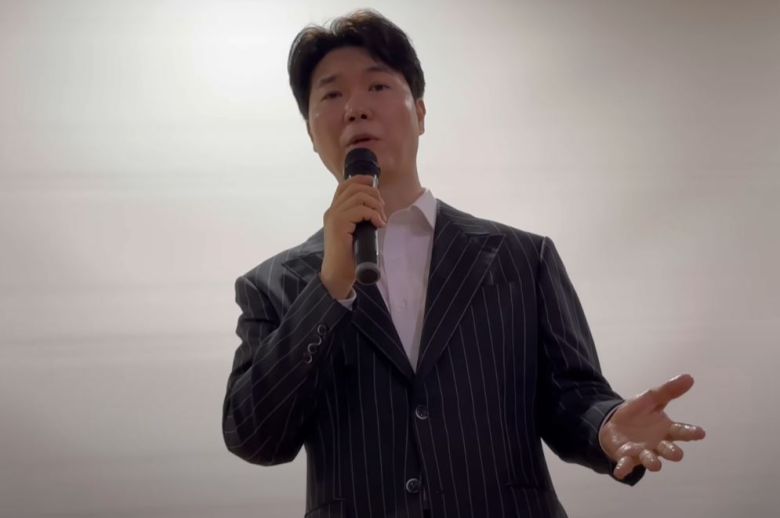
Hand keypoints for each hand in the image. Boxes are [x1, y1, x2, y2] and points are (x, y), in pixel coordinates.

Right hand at [320, 175, 386, 298]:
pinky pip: (361, 210)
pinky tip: (379, 224)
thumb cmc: (348, 256)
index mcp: (334, 211)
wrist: (337, 274)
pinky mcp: (339, 224)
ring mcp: (334, 217)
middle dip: (373, 194)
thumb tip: (376, 207)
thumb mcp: (355, 232)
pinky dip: (374, 215)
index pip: (345, 186)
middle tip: (381, 209)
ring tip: (381, 218)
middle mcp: (331, 211)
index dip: (361, 179)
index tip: (374, 183)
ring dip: (375, 205)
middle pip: (354, 187)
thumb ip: (359, 219)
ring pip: (359, 196)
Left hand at [599, 373, 705, 479]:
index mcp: (666, 429)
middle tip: (677, 454)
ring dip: (652, 462)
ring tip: (655, 464)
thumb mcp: (652, 398)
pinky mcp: (626, 456)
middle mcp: (657, 444)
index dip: (690, 432)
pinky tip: (619, 471)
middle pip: (668, 449)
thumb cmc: (638, 413)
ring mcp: (642, 451)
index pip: (681, 431)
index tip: (700, 433)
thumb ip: (669, 391)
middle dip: (672, 452)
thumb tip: (689, 377)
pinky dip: (623, 468)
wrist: (614, 422)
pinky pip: (625, 464)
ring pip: (650, 459)